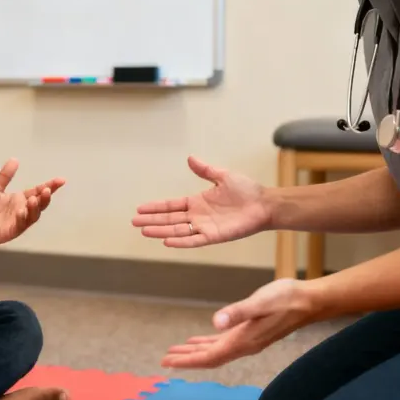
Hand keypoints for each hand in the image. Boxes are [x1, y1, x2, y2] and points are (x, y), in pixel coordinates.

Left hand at [0, 158, 64, 247]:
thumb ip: (5, 176)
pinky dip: (22, 217)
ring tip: (35, 198)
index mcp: (21, 199)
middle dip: (46, 197)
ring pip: (34, 215)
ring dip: (36, 208)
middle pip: (40, 204)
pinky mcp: (13, 231)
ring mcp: (20, 221)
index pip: (38, 191)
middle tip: (48, 189)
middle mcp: (23, 210)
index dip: (50, 185)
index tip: (61, 180)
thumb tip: (15, 159)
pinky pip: (21, 224)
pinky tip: (20, 211)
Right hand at [132, 156, 271, 247]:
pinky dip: (180, 241)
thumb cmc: (247, 190)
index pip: (171, 206)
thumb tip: (190, 158)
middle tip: (134, 222)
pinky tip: (166, 240)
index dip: (156, 207)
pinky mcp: (214, 236)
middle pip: (170, 219)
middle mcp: (198, 216)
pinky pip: (194, 240)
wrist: (264, 204)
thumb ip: (205, 170)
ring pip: (177, 230)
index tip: (140, 208)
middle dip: (152, 220)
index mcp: (197, 202)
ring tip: (144, 231)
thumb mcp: (222, 176)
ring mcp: (205, 227)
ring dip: (161, 231)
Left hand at [162, 279, 318, 368]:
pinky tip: (199, 340)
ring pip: (215, 351)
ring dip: (194, 352)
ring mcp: (248, 340)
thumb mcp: (260, 302)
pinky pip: (223, 343)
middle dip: (186, 359)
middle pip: (209, 358)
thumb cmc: (286, 299)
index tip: (168, 362)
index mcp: (243, 341)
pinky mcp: (251, 333)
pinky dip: (208, 343)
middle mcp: (244, 345)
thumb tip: (215, 323)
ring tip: (175, 351)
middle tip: (164, 360)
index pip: (209, 357)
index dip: (187, 360)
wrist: (309, 301)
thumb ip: (238, 312)